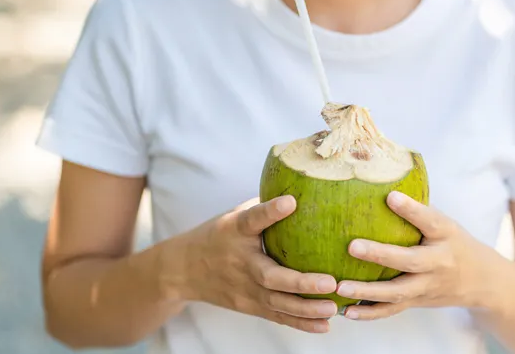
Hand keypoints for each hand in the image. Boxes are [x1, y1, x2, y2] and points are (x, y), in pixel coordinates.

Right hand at [168, 195, 338, 332]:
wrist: (182, 271)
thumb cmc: (217, 235)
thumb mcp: (233, 216)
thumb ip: (263, 208)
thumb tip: (303, 190)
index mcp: (235, 231)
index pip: (252, 218)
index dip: (270, 210)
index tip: (290, 202)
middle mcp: (241, 262)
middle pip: (270, 276)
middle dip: (300, 282)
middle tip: (330, 282)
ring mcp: (244, 288)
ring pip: (277, 303)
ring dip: (306, 309)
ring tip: (332, 308)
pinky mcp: (249, 306)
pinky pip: (277, 316)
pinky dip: (300, 323)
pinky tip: (324, 325)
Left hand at [334, 191, 497, 320]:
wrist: (484, 281)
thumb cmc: (454, 242)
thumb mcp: (445, 223)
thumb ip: (418, 210)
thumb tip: (380, 184)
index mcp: (446, 235)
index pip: (430, 220)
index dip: (411, 209)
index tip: (390, 196)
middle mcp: (439, 262)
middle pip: (410, 261)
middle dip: (381, 255)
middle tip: (353, 246)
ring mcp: (428, 286)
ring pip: (397, 292)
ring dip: (367, 292)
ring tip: (341, 287)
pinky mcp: (418, 302)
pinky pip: (393, 310)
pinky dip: (370, 313)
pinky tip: (346, 311)